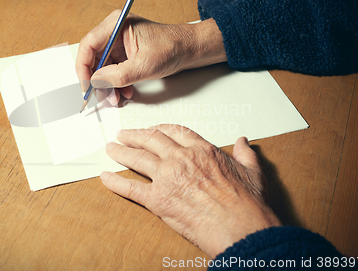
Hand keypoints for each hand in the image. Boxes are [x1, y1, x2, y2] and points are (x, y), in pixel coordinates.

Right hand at [76, 11, 226, 104]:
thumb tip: (96, 82)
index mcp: (116, 24)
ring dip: (108, 86)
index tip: (87, 85)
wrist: (190, 49)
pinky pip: (112, 71)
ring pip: (102, 68)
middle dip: (98, 81)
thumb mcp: (145, 65)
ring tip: (117, 98)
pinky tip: (125, 92)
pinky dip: (116, 84)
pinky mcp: (124, 54)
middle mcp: (114, 32)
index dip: (83, 67)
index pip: (88, 45)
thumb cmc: (173, 47)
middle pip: (93, 58)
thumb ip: (118, 75)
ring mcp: (118, 43)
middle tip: (104, 97)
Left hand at [101, 124, 280, 257]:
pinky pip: (130, 188)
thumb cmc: (247, 204)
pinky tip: (105, 177)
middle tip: (123, 135)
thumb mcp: (252, 172)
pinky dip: (115, 182)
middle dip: (134, 135)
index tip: (151, 130)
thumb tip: (243, 141)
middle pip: (150, 140)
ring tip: (111, 148)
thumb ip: (245, 154)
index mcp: (202, 150)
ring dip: (121, 152)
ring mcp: (168, 178)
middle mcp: (181, 159)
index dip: (159, 129)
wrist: (241, 228)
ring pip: (137, 158)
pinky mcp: (158, 200)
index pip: (174, 132)